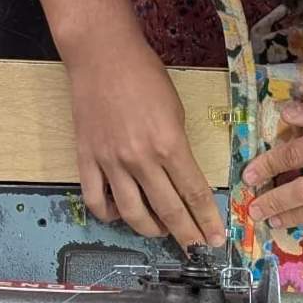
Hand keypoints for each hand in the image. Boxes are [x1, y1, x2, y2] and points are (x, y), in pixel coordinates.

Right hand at [66, 31, 225, 250]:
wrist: (101, 54)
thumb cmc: (145, 75)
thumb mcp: (176, 110)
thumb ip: (177, 146)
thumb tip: (180, 176)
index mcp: (169, 144)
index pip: (194, 193)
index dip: (207, 220)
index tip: (216, 238)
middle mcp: (140, 159)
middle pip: (168, 210)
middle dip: (186, 234)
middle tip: (197, 247)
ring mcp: (110, 162)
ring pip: (131, 213)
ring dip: (150, 230)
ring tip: (161, 232)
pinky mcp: (86, 159)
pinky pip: (96, 199)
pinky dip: (108, 214)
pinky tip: (120, 214)